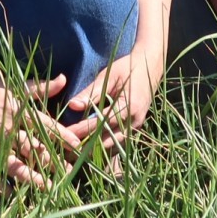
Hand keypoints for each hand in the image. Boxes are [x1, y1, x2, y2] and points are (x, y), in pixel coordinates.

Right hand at [0, 75, 78, 190]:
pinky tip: (15, 196)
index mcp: (17, 111)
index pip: (46, 125)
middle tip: (68, 172)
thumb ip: (38, 87)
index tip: (78, 147)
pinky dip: (3, 186)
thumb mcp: (11, 86)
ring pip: (15, 166)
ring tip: (49, 188)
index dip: (63, 137)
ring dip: (33, 178)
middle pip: (34, 149)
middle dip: (52, 162)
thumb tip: (63, 79)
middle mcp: (6, 129)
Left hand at [67, 38, 165, 157]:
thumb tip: (72, 105)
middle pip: (108, 140)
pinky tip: (90, 147)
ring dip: (95, 149)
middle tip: (68, 147)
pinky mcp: (134, 129)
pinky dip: (104, 146)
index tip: (66, 133)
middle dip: (87, 145)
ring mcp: (136, 127)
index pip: (101, 123)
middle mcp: (134, 121)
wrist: (150, 67)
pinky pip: (118, 143)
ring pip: (114, 146)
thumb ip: (91, 93)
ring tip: (76, 150)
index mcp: (129, 106)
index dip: (83, 129)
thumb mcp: (108, 77)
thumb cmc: (127, 68)